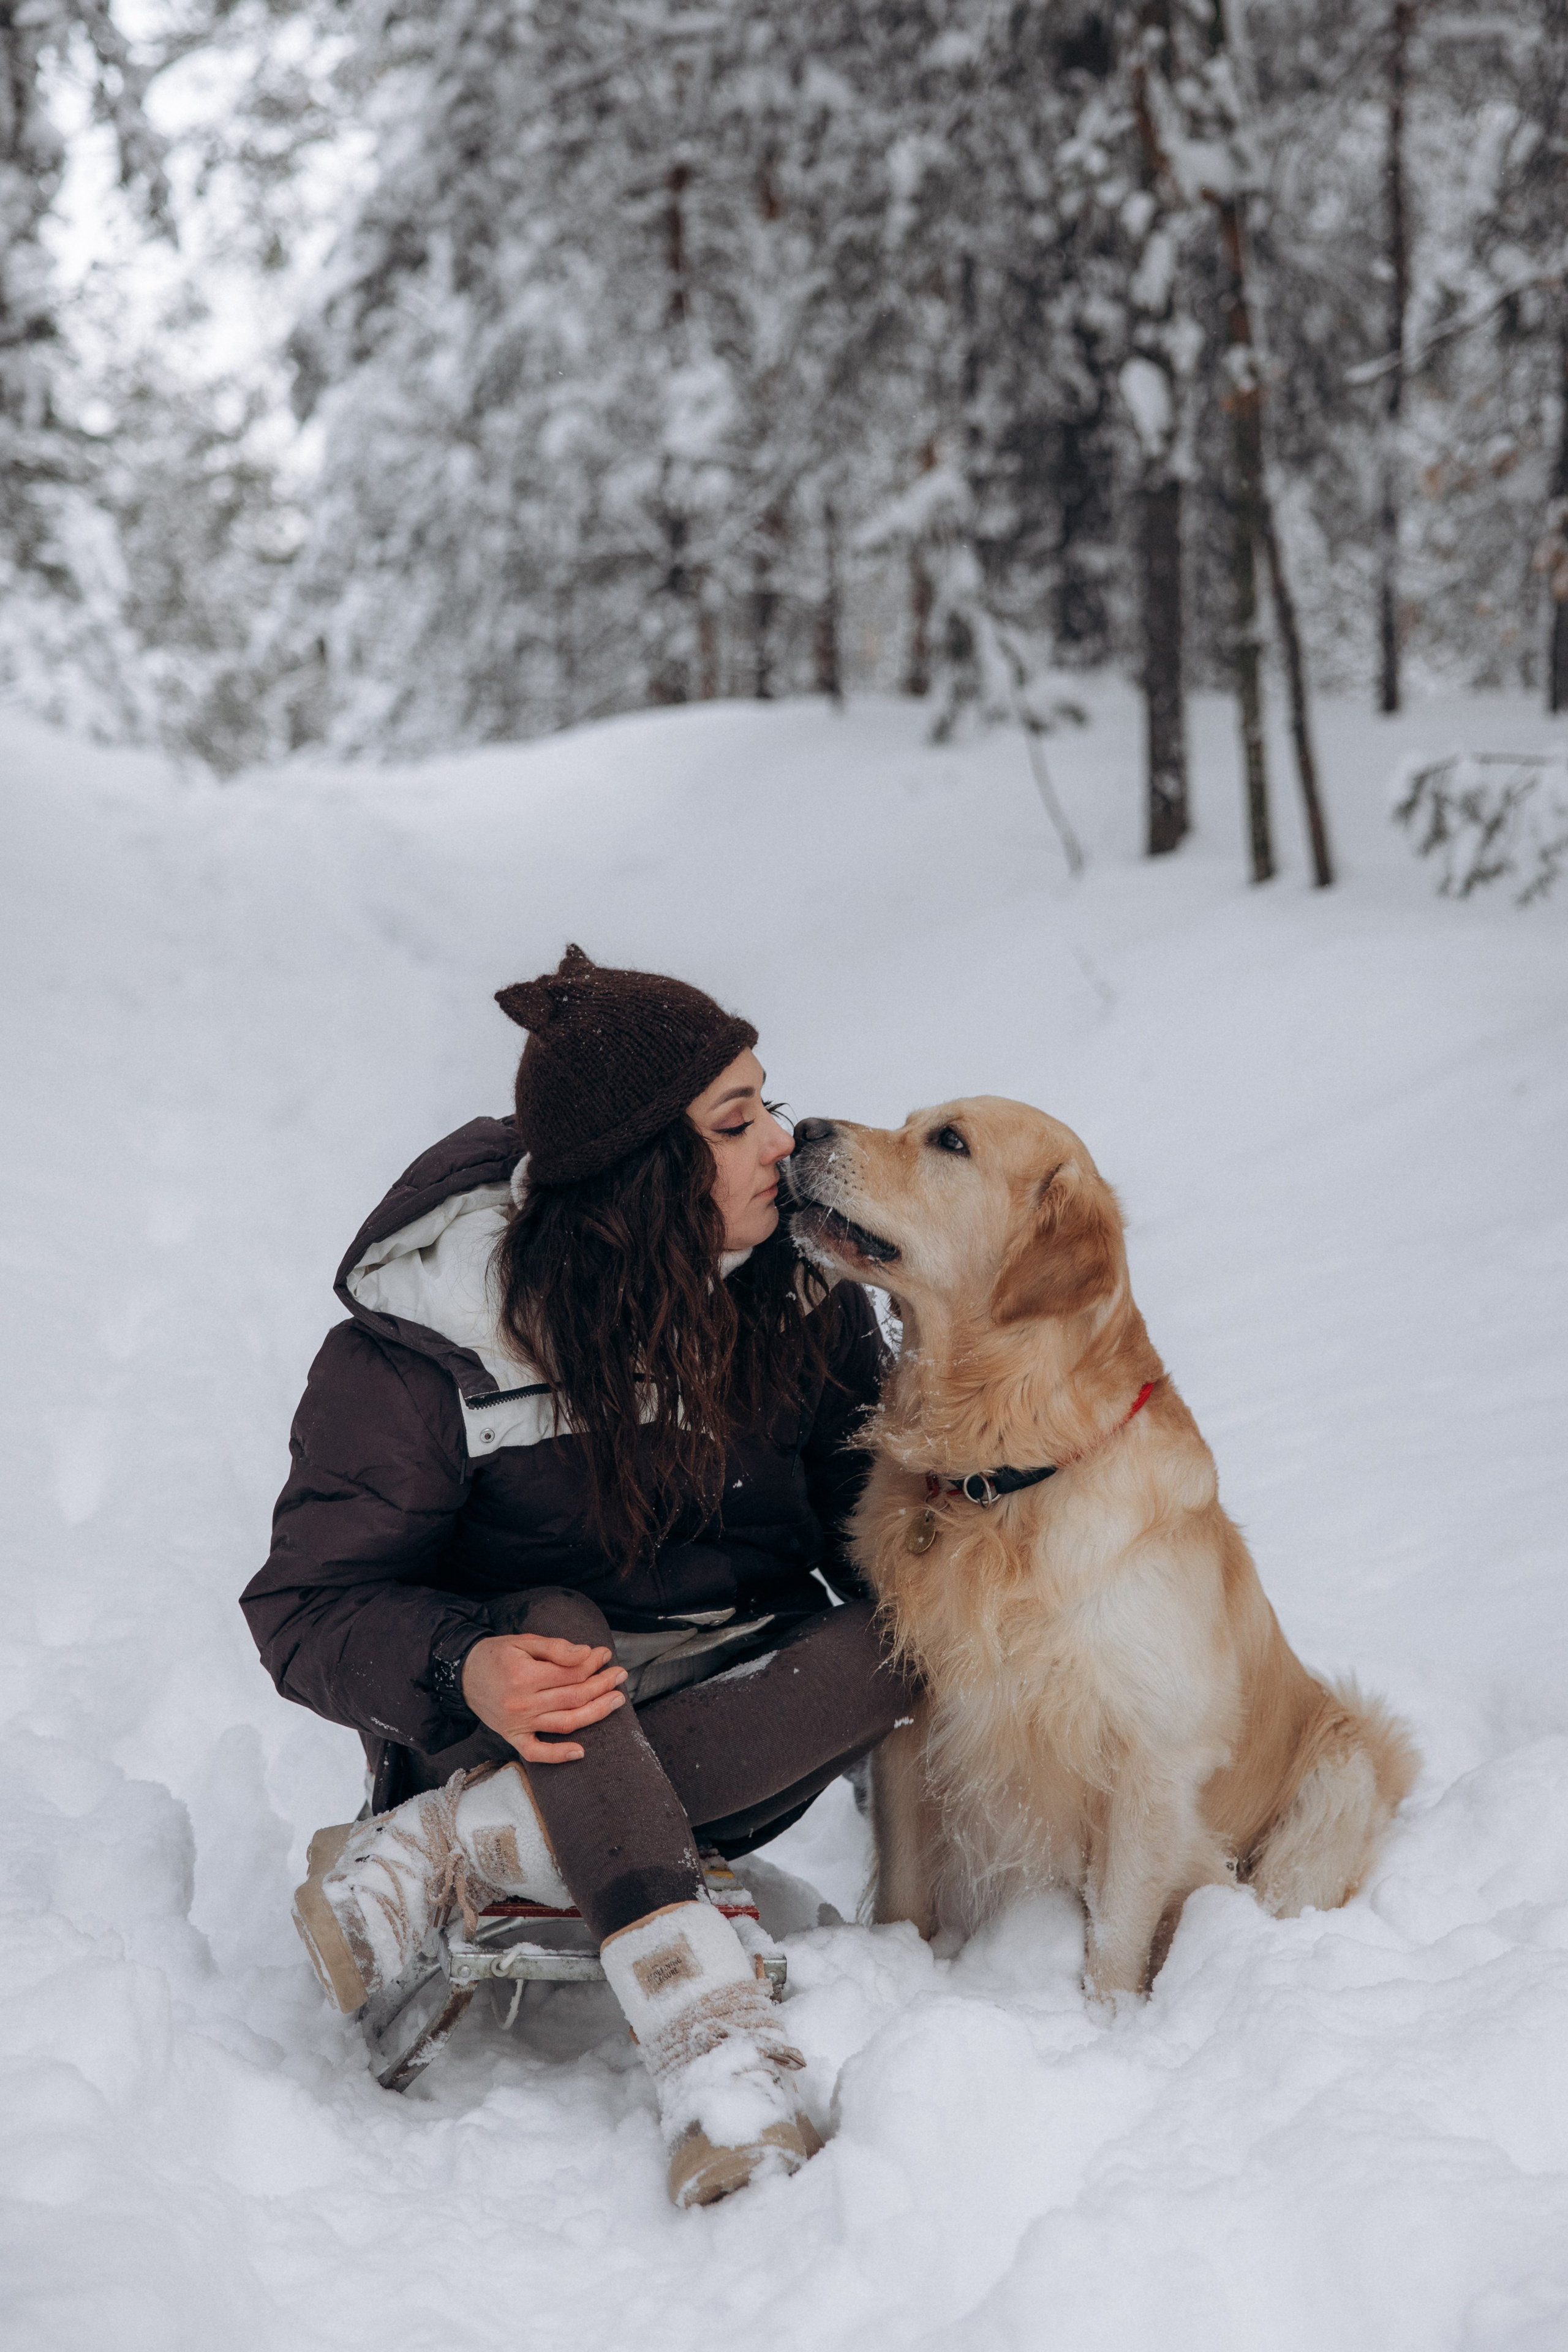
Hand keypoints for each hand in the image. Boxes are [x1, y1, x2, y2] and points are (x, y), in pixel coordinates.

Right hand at [461, 1632, 627, 1762]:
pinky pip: (537, 1752)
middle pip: (574, 1697)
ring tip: (617, 1700)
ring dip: (596, 1712)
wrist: (462, 1675)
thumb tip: (586, 1654)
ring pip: (565, 1722)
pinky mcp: (513, 1737)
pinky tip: (580, 1751)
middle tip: (620, 1675)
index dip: (593, 1663)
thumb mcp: (523, 1641)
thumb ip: (556, 1647)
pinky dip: (558, 1755)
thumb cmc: (496, 1655)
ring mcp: (518, 1724)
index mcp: (526, 1676)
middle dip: (602, 1684)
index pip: (571, 1672)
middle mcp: (523, 1703)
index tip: (606, 1654)